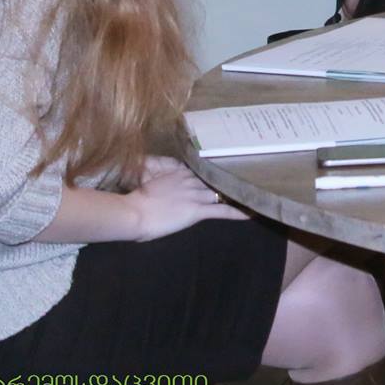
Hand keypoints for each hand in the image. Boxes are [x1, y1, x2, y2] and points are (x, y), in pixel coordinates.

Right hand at [126, 161, 245, 241]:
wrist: (132, 213)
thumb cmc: (133, 202)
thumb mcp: (147, 183)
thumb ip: (159, 181)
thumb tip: (162, 184)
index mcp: (176, 173)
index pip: (200, 171)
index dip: (211, 174)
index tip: (222, 173)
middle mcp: (189, 180)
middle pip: (213, 180)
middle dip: (226, 182)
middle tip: (244, 182)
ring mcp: (194, 195)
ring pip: (220, 193)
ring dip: (235, 195)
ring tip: (252, 195)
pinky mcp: (196, 210)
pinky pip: (222, 211)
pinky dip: (237, 212)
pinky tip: (251, 213)